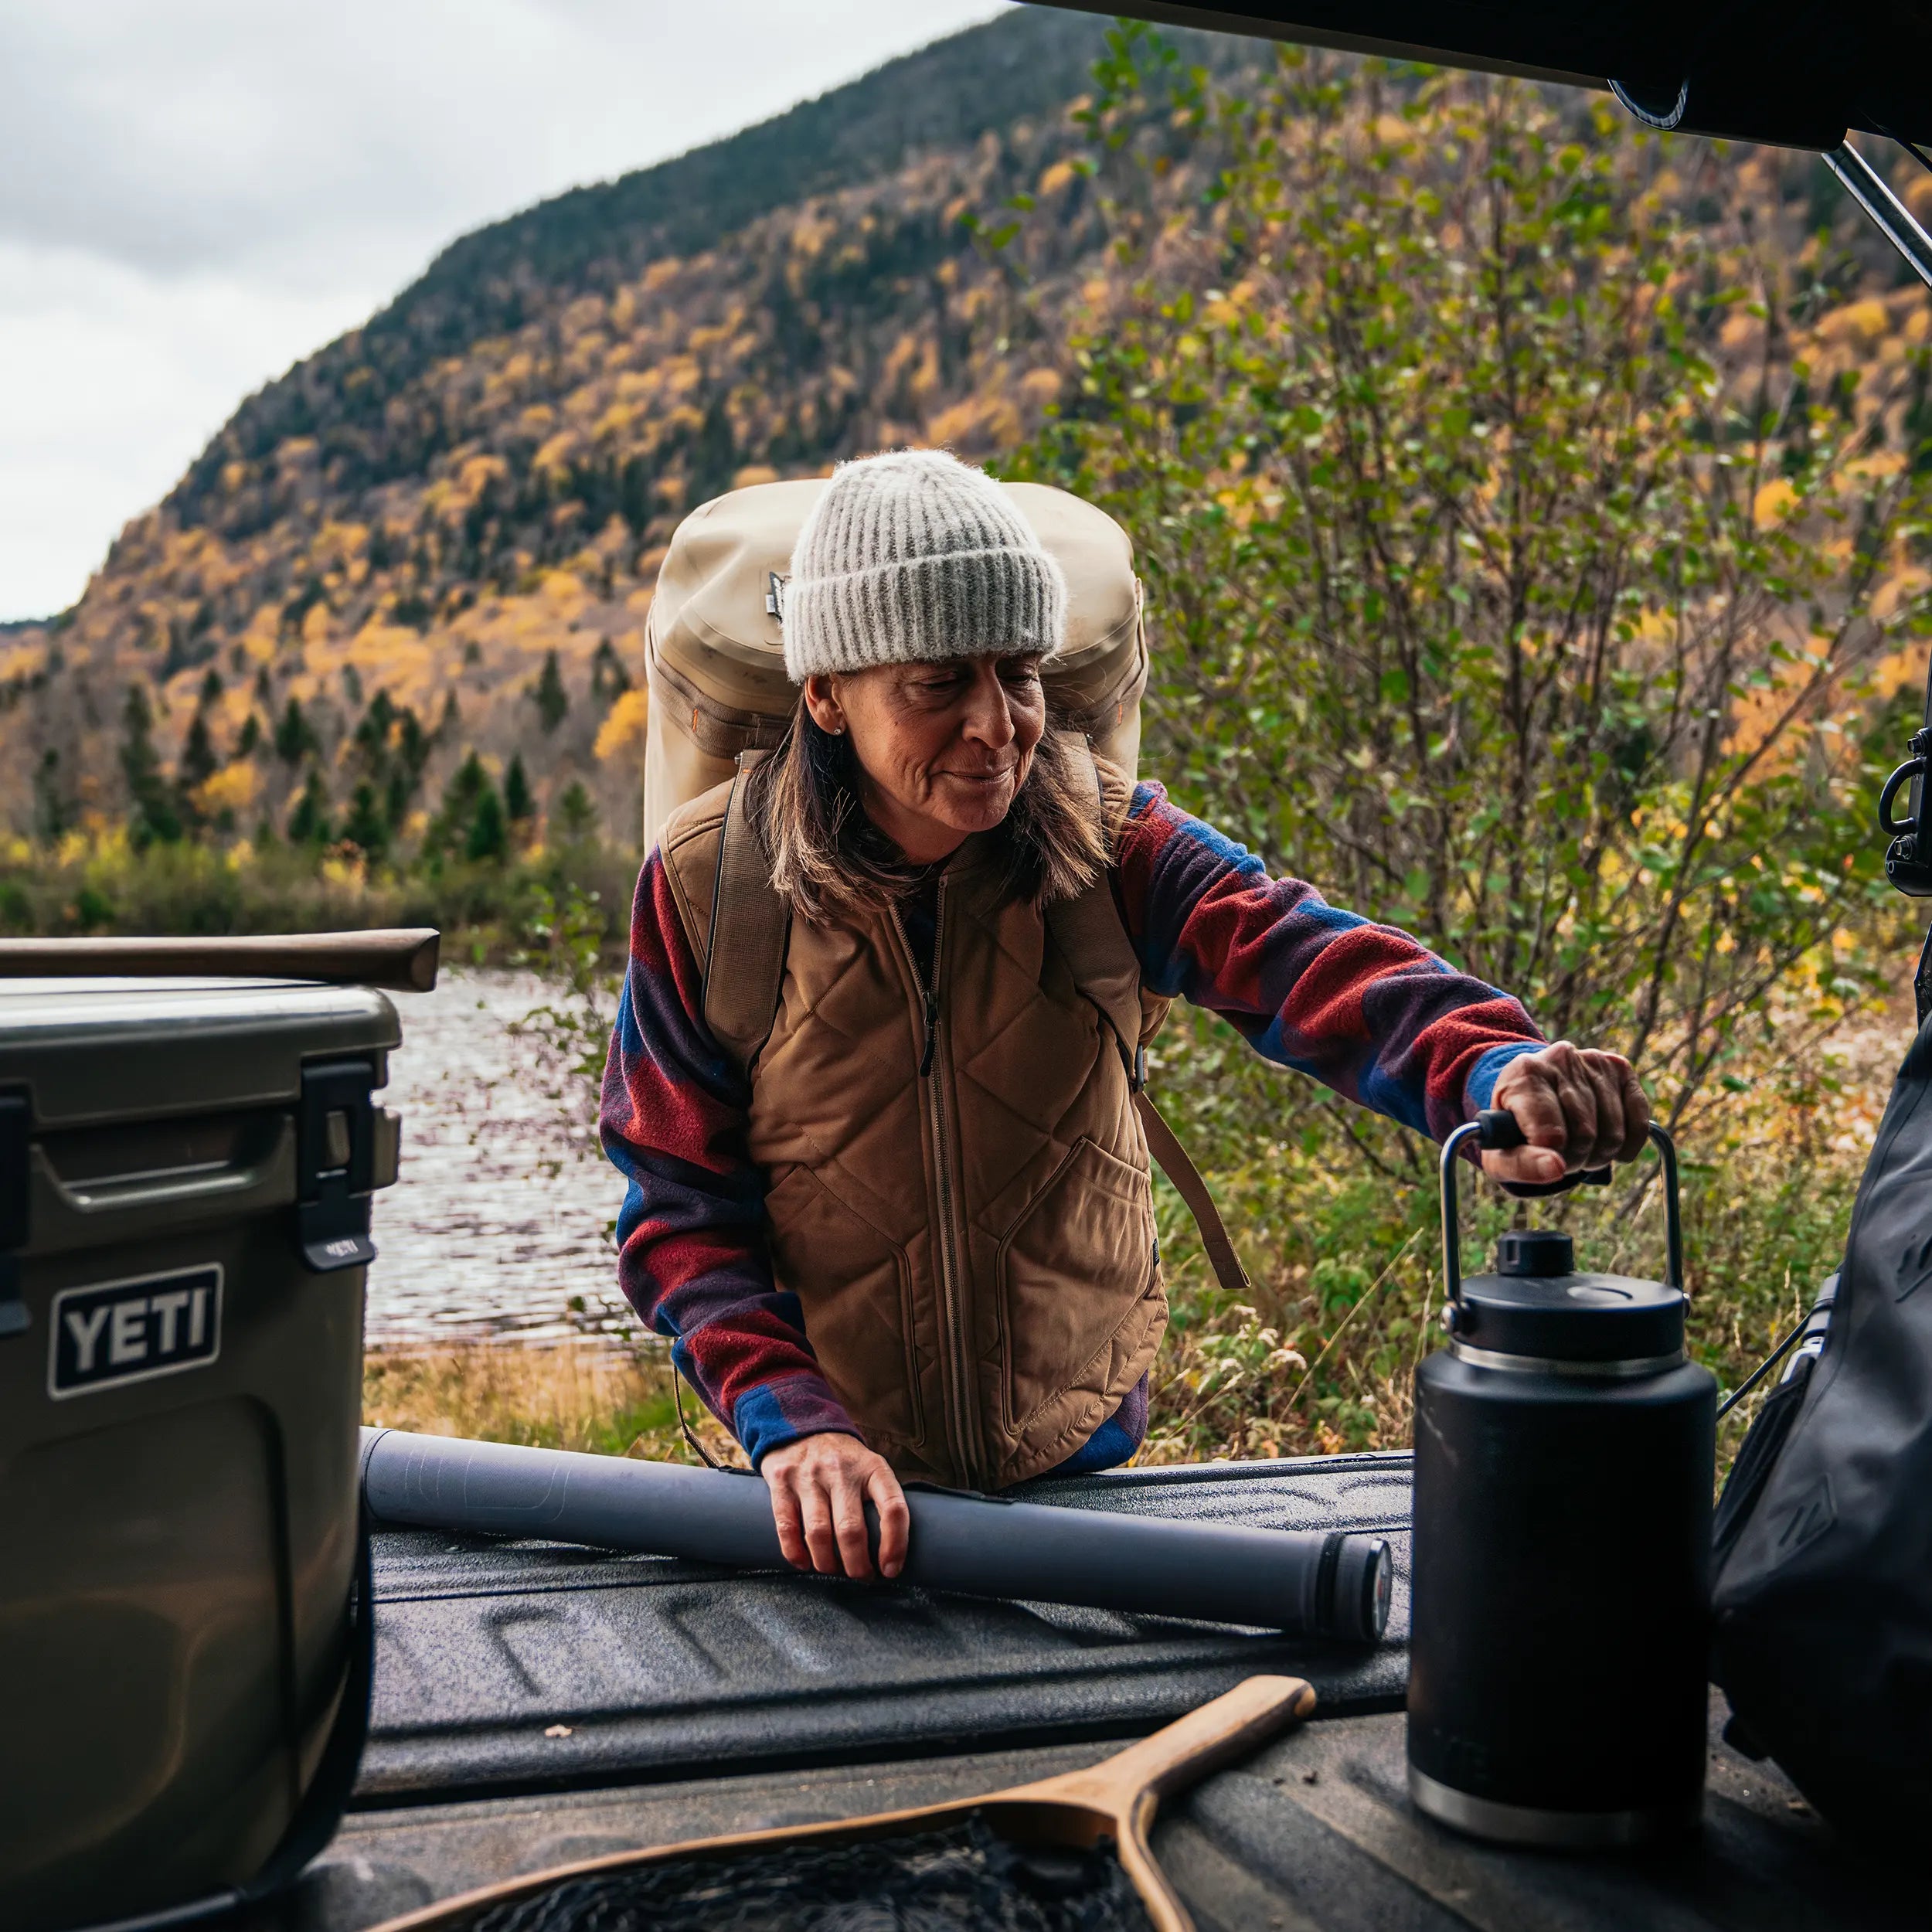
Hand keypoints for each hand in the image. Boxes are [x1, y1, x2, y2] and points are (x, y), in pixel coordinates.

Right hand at [761, 1432, 908, 1580]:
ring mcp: (809, 1474)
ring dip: (827, 1563)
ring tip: (832, 1570)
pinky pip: (786, 1527)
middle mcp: (841, 1469)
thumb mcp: (869, 1467)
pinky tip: (804, 1563)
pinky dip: (795, 1553)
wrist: (800, 1424)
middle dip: (857, 1565)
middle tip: (860, 1576)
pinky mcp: (782, 1481)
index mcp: (872, 1467)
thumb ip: (878, 1500)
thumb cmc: (842, 1460)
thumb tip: (890, 1553)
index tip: (891, 1569)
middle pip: (851, 1530)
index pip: (893, 1508)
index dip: (895, 1544)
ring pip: (818, 1533)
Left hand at [1484, 1042, 1649, 1186]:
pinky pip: (1639, 1120)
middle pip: (1584, 1135)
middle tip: (1561, 1156)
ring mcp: (1593, 1060)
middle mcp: (1560, 1058)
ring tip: (1577, 1148)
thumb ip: (1521, 1165)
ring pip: (1613, 1133)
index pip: (1550, 1133)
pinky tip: (1610, 1147)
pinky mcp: (1620, 1068)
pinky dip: (1627, 1145)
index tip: (1542, 1157)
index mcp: (1524, 1074)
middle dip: (1575, 1160)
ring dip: (1598, 1156)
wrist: (1528, 1094)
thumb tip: (1556, 1169)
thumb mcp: (1500, 1154)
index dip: (1551, 1158)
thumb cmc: (1512, 1130)